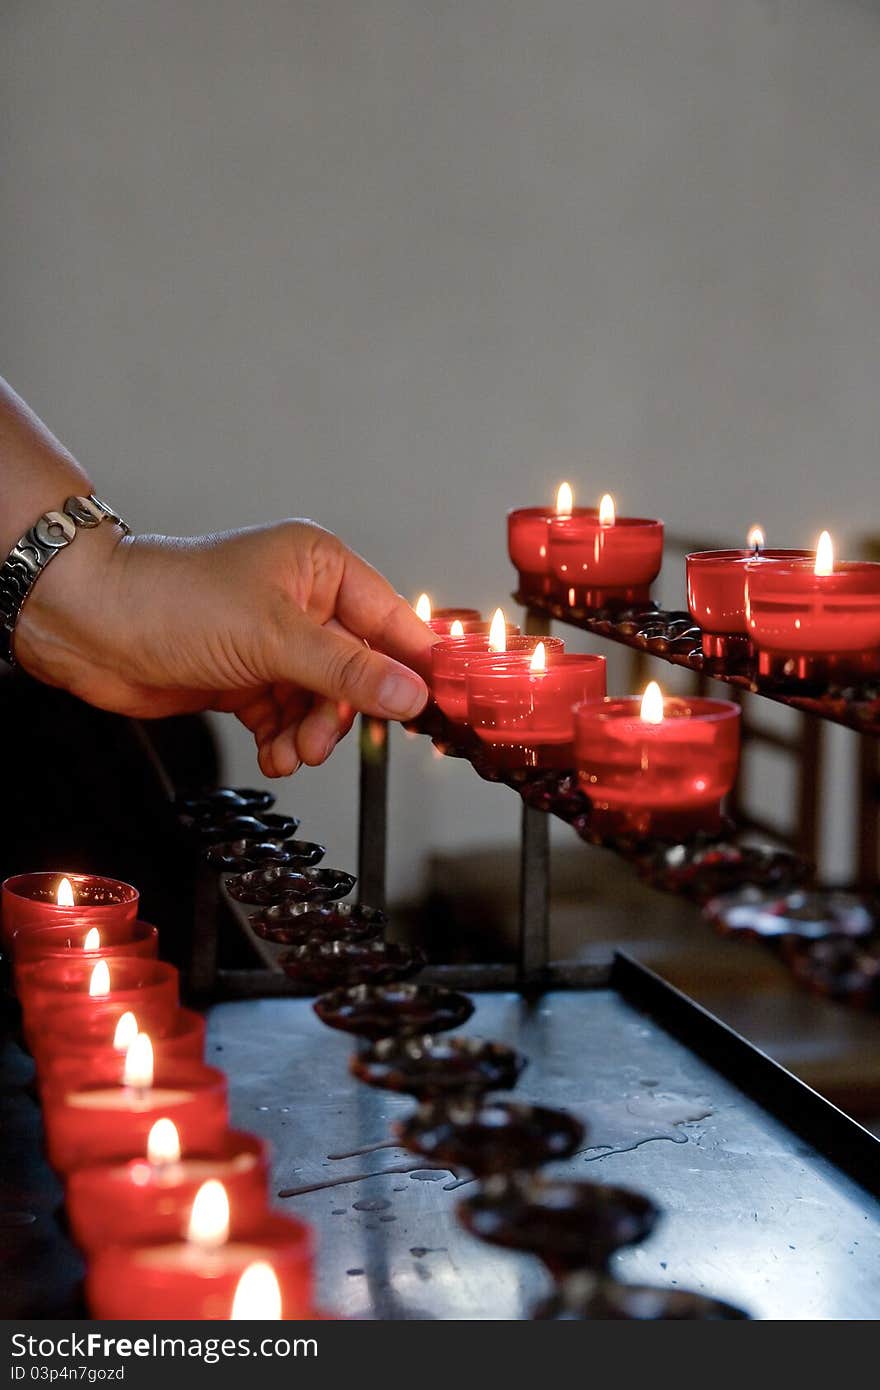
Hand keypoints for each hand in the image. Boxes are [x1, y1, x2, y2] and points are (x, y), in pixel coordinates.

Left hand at [14, 518, 434, 775]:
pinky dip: (284, 740)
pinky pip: (288, 717)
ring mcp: (274, 641)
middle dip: (341, 712)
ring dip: (310, 734)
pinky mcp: (247, 676)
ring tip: (291, 751)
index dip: (412, 665)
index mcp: (321, 567)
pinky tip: (273, 753)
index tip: (434, 707)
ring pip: (322, 702)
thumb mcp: (275, 638)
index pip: (391, 619)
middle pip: (358, 670)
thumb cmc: (173, 600)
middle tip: (324, 739)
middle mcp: (303, 601)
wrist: (92, 628)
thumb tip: (410, 695)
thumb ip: (348, 671)